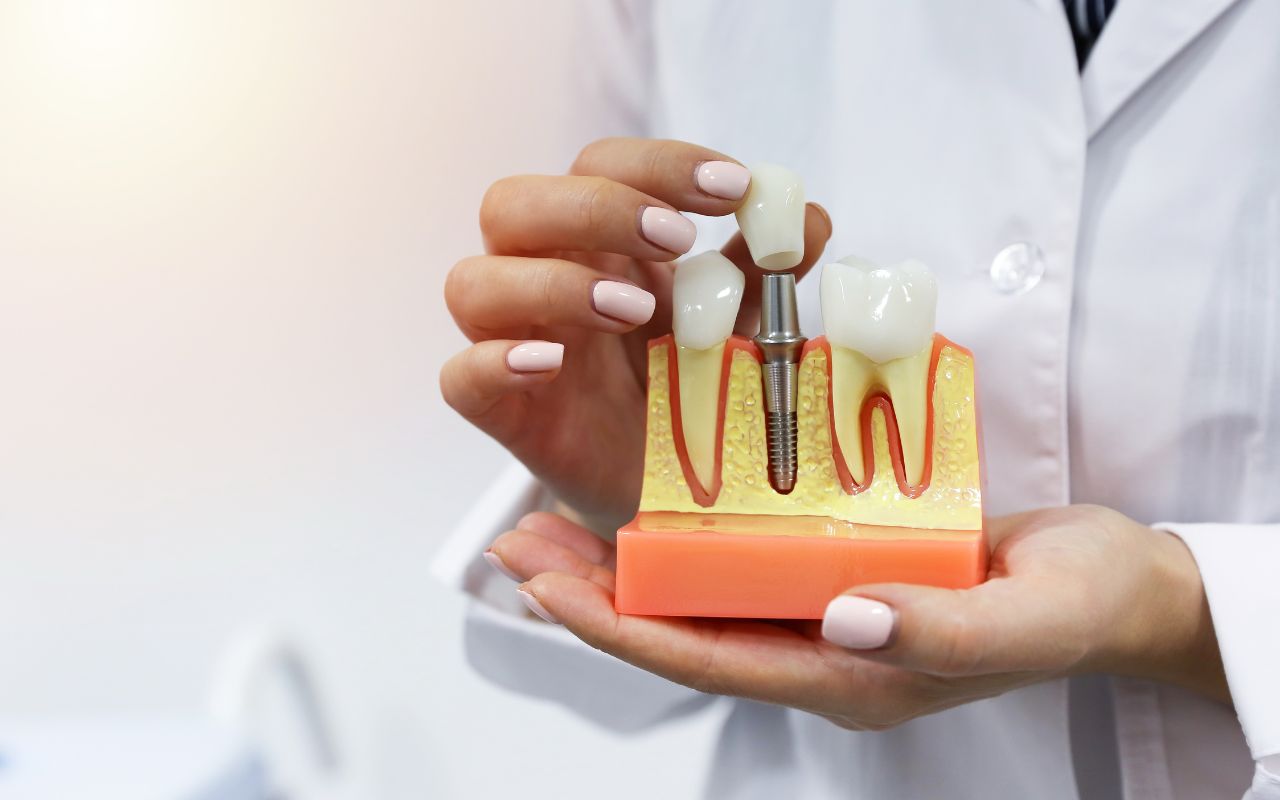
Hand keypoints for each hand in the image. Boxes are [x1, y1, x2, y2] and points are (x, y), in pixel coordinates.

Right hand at [440, 138, 831, 525]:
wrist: (670, 490)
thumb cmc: (691, 389)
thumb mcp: (738, 323)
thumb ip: (763, 272)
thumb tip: (805, 216)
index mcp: (598, 244)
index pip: (596, 166)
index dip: (658, 164)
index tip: (733, 189)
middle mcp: (542, 279)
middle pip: (512, 203)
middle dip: (596, 209)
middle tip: (677, 240)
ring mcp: (514, 345)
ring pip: (472, 281)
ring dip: (553, 282)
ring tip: (635, 313)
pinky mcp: (503, 413)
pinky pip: (458, 377)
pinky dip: (495, 362)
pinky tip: (554, 363)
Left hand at [486, 505, 1227, 728]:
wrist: (1118, 590)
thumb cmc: (1079, 606)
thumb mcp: (1024, 618)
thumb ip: (940, 628)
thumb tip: (844, 615)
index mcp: (851, 674)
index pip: (709, 659)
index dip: (621, 628)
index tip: (547, 584)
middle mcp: (821, 646)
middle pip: (681, 628)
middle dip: (593, 593)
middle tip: (517, 544)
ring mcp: (824, 609)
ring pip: (699, 592)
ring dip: (623, 558)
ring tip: (550, 518)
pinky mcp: (837, 567)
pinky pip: (742, 556)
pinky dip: (686, 529)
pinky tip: (649, 493)